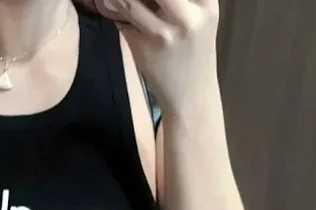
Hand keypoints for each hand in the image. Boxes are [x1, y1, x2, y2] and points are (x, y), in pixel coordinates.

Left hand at [102, 0, 219, 116]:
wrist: (191, 95)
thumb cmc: (193, 51)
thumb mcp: (199, 16)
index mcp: (206, 3)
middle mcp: (188, 15)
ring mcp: (165, 34)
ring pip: (129, 1)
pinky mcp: (146, 49)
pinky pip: (121, 21)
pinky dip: (112, 12)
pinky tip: (109, 9)